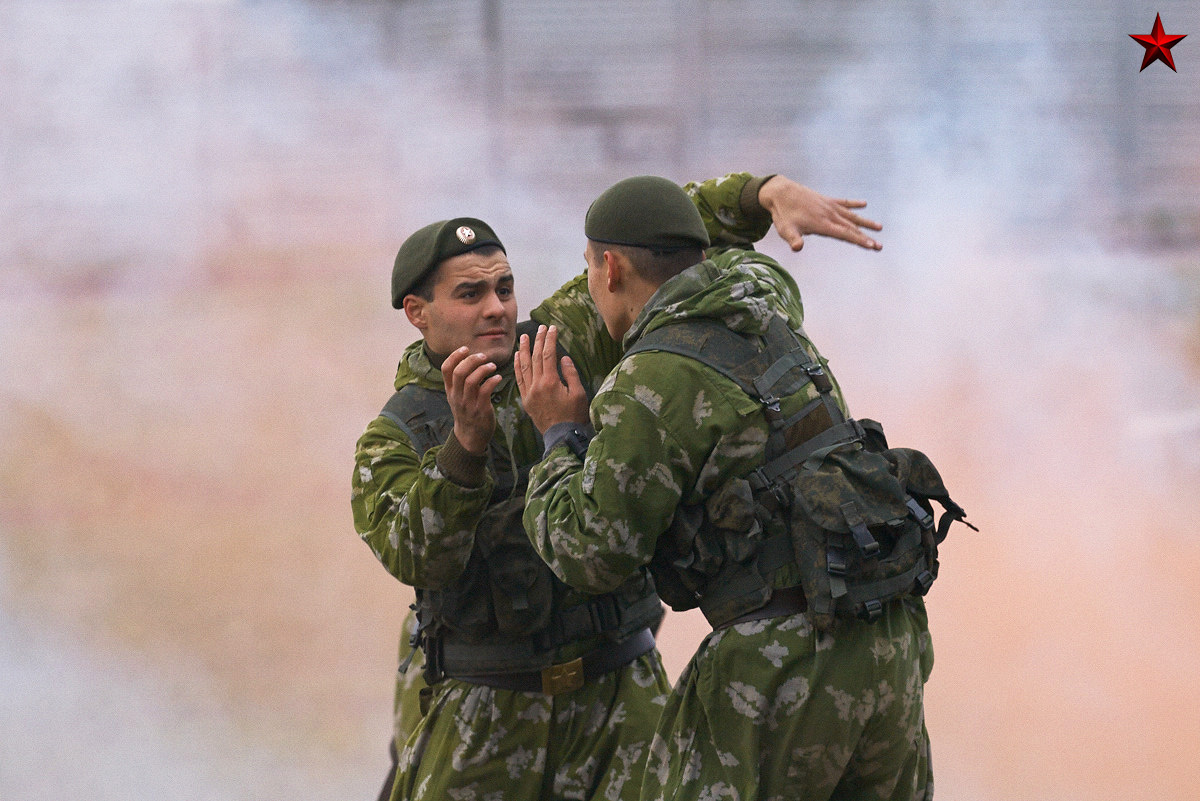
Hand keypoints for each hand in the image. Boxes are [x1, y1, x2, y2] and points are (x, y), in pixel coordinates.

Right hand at [442, 346, 502, 454]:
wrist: (470, 437)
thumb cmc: (467, 412)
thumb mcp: (457, 396)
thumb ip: (460, 381)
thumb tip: (468, 359)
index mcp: (450, 390)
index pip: (446, 369)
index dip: (454, 356)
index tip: (466, 348)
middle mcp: (457, 396)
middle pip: (459, 372)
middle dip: (471, 360)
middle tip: (483, 356)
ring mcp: (468, 404)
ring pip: (471, 381)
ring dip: (483, 369)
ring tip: (492, 366)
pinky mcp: (481, 410)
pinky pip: (485, 392)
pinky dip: (492, 381)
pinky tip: (498, 378)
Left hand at [514, 325, 589, 434]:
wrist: (562, 437)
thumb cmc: (574, 416)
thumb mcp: (579, 394)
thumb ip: (570, 374)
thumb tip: (563, 358)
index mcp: (551, 382)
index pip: (548, 355)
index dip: (550, 340)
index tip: (552, 328)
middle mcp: (537, 385)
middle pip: (536, 358)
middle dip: (538, 341)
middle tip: (540, 328)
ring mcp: (529, 393)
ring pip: (524, 367)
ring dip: (523, 350)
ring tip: (523, 337)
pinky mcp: (526, 400)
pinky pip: (519, 380)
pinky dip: (517, 366)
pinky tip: (516, 357)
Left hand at [759, 176, 882, 251]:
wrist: (780, 192)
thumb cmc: (782, 214)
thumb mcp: (785, 230)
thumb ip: (793, 239)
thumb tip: (797, 248)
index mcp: (822, 224)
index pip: (845, 234)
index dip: (860, 240)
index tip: (873, 246)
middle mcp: (829, 214)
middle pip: (852, 227)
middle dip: (866, 237)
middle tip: (880, 246)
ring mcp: (829, 206)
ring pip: (851, 215)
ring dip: (865, 222)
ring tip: (879, 227)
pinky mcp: (826, 200)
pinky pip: (843, 202)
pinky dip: (854, 204)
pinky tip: (864, 204)